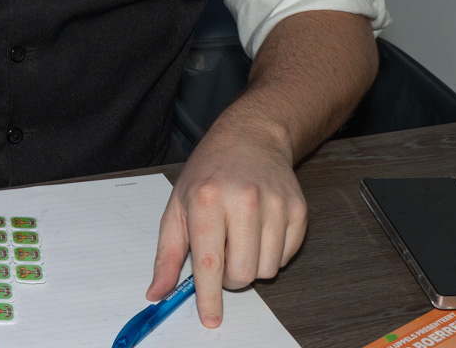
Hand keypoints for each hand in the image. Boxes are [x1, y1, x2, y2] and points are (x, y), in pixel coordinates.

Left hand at [146, 120, 306, 327]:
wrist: (250, 137)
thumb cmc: (208, 172)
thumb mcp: (177, 206)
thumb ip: (166, 254)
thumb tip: (157, 292)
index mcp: (207, 199)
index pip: (208, 262)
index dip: (209, 297)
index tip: (210, 318)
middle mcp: (243, 200)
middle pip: (242, 273)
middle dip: (230, 278)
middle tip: (222, 256)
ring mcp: (275, 204)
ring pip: (267, 270)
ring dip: (251, 266)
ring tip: (240, 237)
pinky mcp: (298, 209)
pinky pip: (285, 257)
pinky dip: (271, 254)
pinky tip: (259, 230)